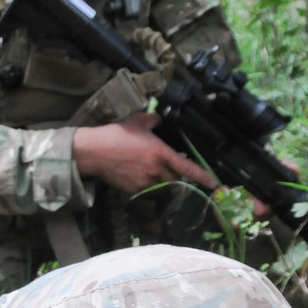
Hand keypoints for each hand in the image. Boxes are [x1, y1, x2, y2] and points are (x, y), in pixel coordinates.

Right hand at [73, 113, 216, 193]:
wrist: (94, 151)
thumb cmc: (116, 134)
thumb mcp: (138, 121)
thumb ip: (154, 120)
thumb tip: (161, 118)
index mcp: (160, 153)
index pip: (187, 167)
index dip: (202, 176)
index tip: (213, 182)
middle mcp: (155, 170)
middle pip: (176, 178)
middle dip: (178, 174)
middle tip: (173, 165)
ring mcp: (144, 181)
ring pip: (162, 184)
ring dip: (162, 178)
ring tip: (153, 168)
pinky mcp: (133, 189)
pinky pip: (147, 188)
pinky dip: (148, 182)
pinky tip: (138, 172)